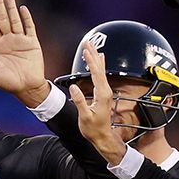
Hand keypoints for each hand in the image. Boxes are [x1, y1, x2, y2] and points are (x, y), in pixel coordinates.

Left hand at [0, 0, 49, 106]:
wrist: (27, 88)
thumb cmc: (8, 83)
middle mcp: (9, 40)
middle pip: (3, 19)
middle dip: (0, 5)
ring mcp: (21, 41)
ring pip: (15, 20)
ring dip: (12, 8)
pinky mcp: (32, 43)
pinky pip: (29, 28)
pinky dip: (26, 18)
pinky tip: (22, 9)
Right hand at [68, 40, 128, 165]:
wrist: (103, 137)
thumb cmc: (94, 129)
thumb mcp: (85, 116)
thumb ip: (79, 101)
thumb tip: (73, 87)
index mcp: (102, 94)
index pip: (96, 73)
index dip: (90, 60)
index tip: (85, 50)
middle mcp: (105, 90)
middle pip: (99, 68)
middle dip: (93, 54)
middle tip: (87, 42)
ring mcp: (105, 92)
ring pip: (101, 71)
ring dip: (96, 58)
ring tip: (92, 47)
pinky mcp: (103, 93)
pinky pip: (101, 76)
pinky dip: (99, 66)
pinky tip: (99, 61)